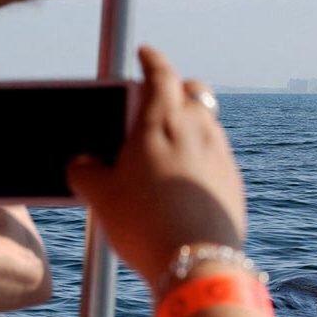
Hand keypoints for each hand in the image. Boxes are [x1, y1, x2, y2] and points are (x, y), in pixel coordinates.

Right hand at [67, 46, 244, 291]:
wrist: (198, 264)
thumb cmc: (145, 225)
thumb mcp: (100, 197)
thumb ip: (85, 171)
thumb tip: (82, 164)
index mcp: (162, 121)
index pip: (160, 74)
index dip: (152, 59)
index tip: (146, 53)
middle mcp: (198, 131)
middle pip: (194, 92)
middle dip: (178, 88)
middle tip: (159, 99)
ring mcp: (221, 156)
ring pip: (210, 124)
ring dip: (192, 123)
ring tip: (169, 144)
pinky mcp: (234, 183)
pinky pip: (218, 156)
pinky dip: (203, 155)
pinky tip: (187, 178)